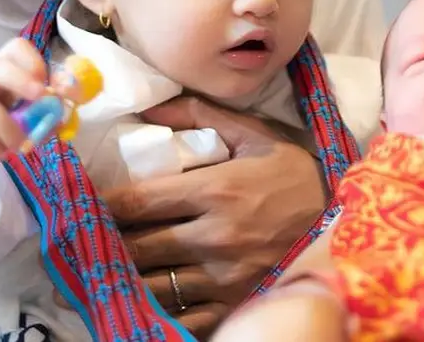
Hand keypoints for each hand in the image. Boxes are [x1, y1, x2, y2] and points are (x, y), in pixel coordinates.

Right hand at [0, 38, 45, 165]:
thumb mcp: (23, 118)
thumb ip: (43, 111)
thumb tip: (63, 108)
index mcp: (0, 69)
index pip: (15, 48)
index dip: (34, 63)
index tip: (46, 88)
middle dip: (20, 80)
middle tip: (39, 98)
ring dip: (7, 128)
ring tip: (17, 146)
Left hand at [102, 95, 326, 338]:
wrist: (342, 218)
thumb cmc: (294, 172)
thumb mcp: (253, 134)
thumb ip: (199, 114)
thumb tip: (148, 107)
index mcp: (215, 190)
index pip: (139, 201)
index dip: (101, 204)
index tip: (81, 202)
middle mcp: (215, 236)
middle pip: (138, 246)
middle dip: (105, 243)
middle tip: (81, 239)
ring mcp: (225, 276)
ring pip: (153, 284)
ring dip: (123, 278)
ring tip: (99, 270)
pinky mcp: (236, 302)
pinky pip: (184, 316)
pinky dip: (157, 310)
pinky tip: (139, 300)